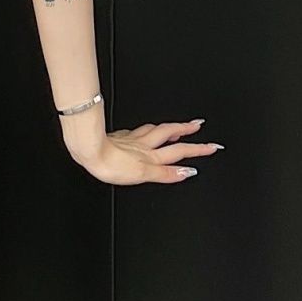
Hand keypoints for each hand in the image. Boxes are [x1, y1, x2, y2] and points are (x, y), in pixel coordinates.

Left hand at [73, 119, 221, 184]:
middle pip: (169, 135)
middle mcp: (143, 145)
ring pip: (155, 130)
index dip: (197, 149)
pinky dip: (147, 130)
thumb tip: (187, 172)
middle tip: (199, 126)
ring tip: (178, 125)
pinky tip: (144, 130)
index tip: (212, 146)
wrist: (89, 151)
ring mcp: (131, 139)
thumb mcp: (143, 174)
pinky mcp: (119, 136)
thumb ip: (165, 173)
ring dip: (169, 127)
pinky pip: (138, 131)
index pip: (179, 151)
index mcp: (150, 155)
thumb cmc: (110, 164)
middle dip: (187, 131)